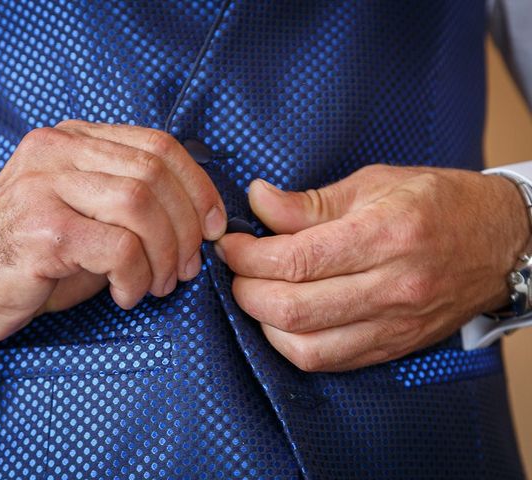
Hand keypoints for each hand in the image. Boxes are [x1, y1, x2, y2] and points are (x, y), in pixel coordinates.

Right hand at [0, 121, 226, 342]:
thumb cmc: (35, 253)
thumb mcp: (88, 213)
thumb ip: (136, 202)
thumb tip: (202, 223)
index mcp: (76, 140)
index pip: (159, 145)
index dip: (199, 187)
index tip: (214, 226)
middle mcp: (58, 151)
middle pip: (155, 174)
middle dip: (186, 229)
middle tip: (186, 268)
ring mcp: (45, 186)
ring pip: (141, 205)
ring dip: (165, 255)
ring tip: (158, 284)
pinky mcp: (42, 229)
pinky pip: (119, 247)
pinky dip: (137, 277)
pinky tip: (126, 294)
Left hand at [215, 164, 528, 371]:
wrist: (500, 242)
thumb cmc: (439, 202)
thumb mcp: (374, 184)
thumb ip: (310, 202)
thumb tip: (257, 201)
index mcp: (385, 235)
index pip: (296, 260)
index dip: (248, 256)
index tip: (230, 245)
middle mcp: (391, 287)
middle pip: (293, 310)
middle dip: (246, 291)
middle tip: (236, 269)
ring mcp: (394, 324)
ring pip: (306, 347)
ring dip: (264, 324)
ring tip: (256, 293)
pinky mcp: (393, 346)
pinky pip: (329, 362)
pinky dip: (293, 345)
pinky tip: (282, 320)